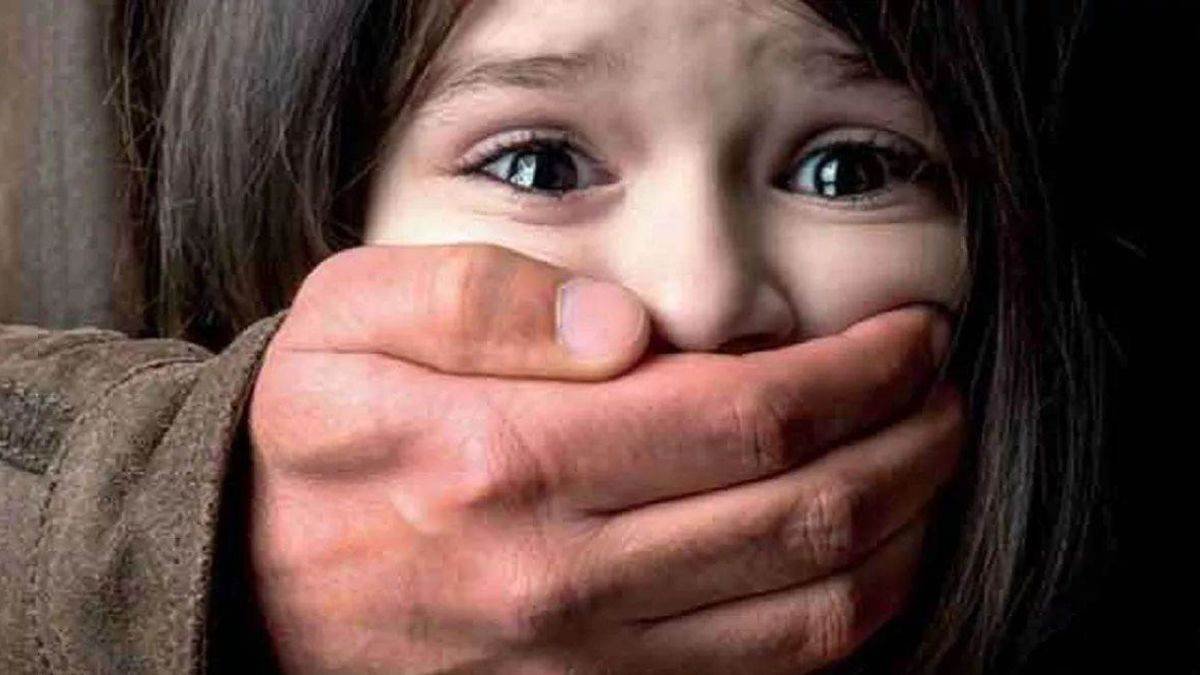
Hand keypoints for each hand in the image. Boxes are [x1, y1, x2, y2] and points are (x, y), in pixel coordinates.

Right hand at [247, 244, 962, 673]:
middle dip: (907, 444)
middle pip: (802, 517)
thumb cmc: (311, 437)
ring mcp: (583, 656)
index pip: (744, 419)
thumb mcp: (349, 322)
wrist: (247, 580)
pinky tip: (869, 555)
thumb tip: (624, 328)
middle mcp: (561, 574)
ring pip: (808, 615)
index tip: (906, 337)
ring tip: (929, 462)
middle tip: (940, 389)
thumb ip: (482, 302)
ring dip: (902, 533)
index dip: (855, 374)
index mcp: (506, 459)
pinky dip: (846, 617)